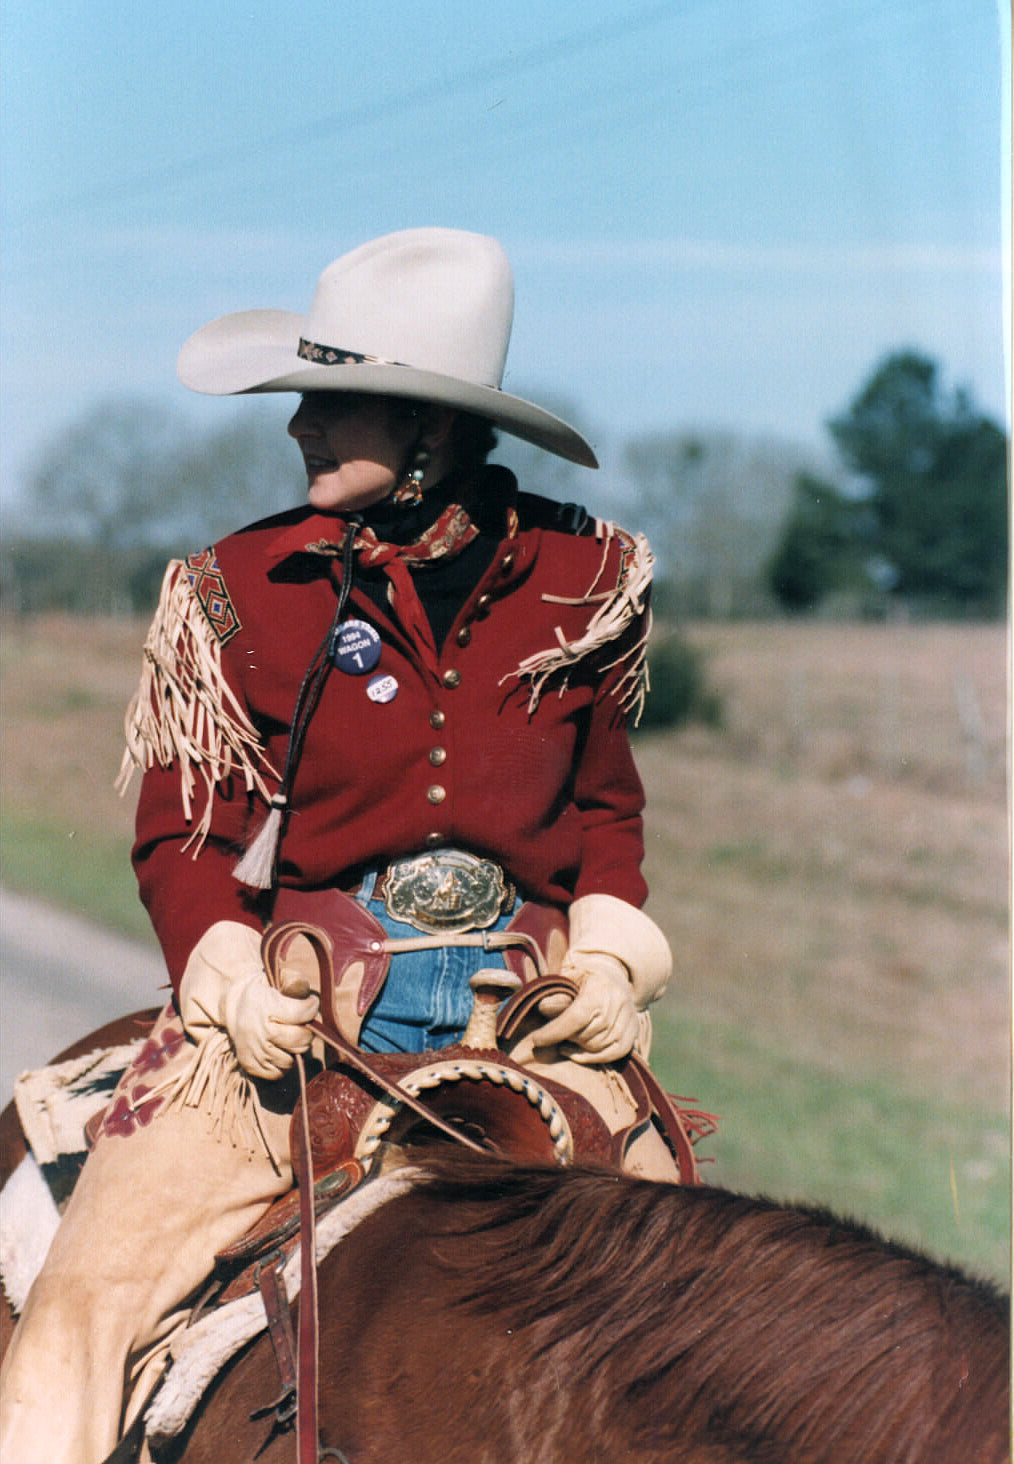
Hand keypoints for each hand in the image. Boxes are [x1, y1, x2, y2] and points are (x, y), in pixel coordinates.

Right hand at [222, 974, 318, 1080]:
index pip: (302, 1013)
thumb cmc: (263, 991)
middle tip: (300, 1022)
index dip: (311, 1006)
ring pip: (292, 1059)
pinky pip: (279, 1073)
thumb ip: (296, 982)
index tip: (309, 1002)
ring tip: (287, 1034)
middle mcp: (257, 1032)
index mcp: (265, 1007)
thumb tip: (307, 997)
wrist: (235, 1005)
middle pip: (301, 1039)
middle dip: (306, 1030)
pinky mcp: (250, 1066)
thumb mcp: (277, 977)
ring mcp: (253, 1051)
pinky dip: (283, 1062)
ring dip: (294, 1048)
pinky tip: (278, 1047)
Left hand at [513, 955, 637, 1065]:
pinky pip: (613, 1054)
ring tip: (562, 1043)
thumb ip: (554, 994)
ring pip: (598, 1046)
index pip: (576, 1017)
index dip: (555, 1032)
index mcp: (600, 987)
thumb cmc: (583, 978)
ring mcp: (629, 1018)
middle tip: (551, 1036)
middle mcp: (618, 1003)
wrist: (613, 975)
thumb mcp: (567, 979)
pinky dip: (592, 1058)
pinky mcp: (634, 1031)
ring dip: (577, 1049)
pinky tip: (575, 1053)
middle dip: (565, 1038)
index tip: (536, 1039)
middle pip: (586, 1035)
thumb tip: (542, 1009)